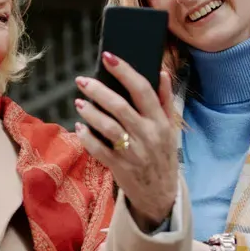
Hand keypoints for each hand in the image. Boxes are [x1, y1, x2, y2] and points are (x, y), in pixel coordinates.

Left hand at [73, 53, 177, 230]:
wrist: (161, 194)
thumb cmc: (162, 154)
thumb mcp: (170, 128)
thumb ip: (165, 100)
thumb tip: (161, 72)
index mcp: (160, 122)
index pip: (143, 90)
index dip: (125, 71)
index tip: (108, 57)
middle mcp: (148, 135)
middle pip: (121, 107)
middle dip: (99, 91)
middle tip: (82, 80)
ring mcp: (133, 152)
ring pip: (108, 128)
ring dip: (91, 113)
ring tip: (79, 102)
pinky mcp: (119, 167)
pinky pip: (99, 150)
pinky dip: (87, 138)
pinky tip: (79, 128)